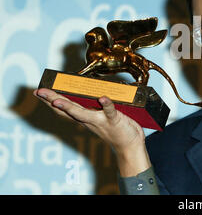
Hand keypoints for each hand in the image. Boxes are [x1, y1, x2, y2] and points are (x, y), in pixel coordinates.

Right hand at [33, 88, 149, 175]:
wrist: (130, 145)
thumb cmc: (116, 128)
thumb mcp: (101, 116)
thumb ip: (94, 106)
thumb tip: (90, 89)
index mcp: (85, 117)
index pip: (64, 108)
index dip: (51, 100)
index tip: (38, 92)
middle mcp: (89, 120)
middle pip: (68, 110)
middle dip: (52, 100)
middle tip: (40, 92)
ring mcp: (100, 121)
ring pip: (82, 114)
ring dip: (69, 107)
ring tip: (57, 100)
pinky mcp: (114, 121)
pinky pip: (110, 111)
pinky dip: (106, 104)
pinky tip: (102, 98)